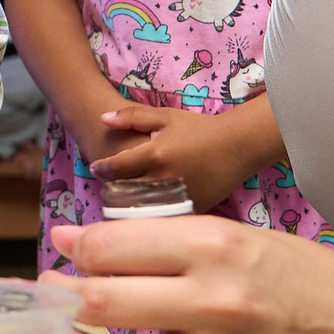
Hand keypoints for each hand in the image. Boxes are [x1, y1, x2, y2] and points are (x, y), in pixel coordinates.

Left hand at [40, 216, 333, 333]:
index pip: (116, 248)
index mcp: (218, 249)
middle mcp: (216, 304)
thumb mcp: (242, 236)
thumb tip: (82, 241)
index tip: (62, 248)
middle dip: (62, 296)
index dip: (75, 248)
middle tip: (49, 291)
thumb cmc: (305, 279)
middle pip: (107, 303)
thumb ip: (165, 239)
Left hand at [88, 102, 274, 204]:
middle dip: (112, 190)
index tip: (96, 169)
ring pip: (141, 210)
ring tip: (121, 200)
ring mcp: (177, 198)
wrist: (236, 147)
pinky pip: (163, 217)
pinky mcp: (190, 210)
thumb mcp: (165, 116)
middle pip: (124, 192)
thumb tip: (102, 117)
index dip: (102, 169)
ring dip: (128, 206)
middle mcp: (163, 179)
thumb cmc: (199, 129)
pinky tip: (145, 211)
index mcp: (155, 155)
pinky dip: (151, 215)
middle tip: (106, 186)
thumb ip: (132, 116)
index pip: (116, 168)